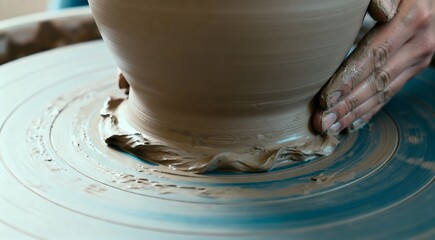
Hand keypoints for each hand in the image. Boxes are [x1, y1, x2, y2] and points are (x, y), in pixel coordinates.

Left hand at [313, 0, 434, 133]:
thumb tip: (379, 10)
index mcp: (411, 20)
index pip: (373, 56)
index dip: (349, 79)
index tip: (326, 98)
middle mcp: (418, 44)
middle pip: (376, 80)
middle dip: (347, 105)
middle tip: (322, 121)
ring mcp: (419, 59)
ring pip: (383, 91)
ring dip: (355, 113)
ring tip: (331, 128)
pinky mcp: (416, 67)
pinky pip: (392, 92)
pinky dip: (371, 109)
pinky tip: (352, 123)